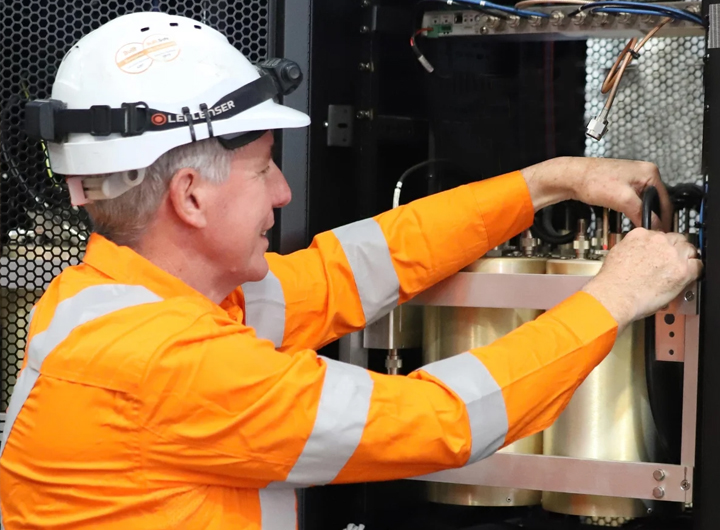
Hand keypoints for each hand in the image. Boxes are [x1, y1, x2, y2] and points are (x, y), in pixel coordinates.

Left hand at [521, 157, 671, 231]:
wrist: (572, 177)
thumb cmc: (592, 181)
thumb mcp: (622, 199)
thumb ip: (641, 212)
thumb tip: (654, 226)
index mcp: (649, 173)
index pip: (666, 201)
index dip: (665, 220)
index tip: (662, 234)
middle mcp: (644, 173)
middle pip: (657, 202)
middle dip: (654, 218)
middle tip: (652, 234)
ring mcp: (633, 179)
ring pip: (646, 202)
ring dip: (644, 215)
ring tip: (643, 229)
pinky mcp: (623, 185)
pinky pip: (635, 201)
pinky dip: (635, 211)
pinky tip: (633, 219)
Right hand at [581, 228, 701, 329]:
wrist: (616, 294)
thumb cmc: (612, 281)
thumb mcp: (616, 253)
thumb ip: (631, 248)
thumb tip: (638, 252)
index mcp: (640, 235)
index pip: (658, 234)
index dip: (660, 245)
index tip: (659, 253)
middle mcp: (657, 241)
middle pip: (676, 239)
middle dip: (674, 249)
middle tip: (670, 261)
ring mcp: (671, 254)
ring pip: (689, 249)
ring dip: (685, 258)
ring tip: (678, 269)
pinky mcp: (682, 270)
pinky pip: (698, 265)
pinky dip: (694, 271)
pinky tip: (686, 277)